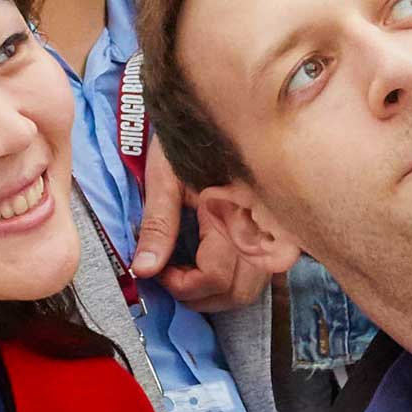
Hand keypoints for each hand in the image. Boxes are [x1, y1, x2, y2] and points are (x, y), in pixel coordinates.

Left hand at [132, 144, 289, 310]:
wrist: (214, 114)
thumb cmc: (185, 142)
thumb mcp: (165, 178)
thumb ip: (157, 225)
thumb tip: (144, 268)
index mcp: (233, 214)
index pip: (215, 276)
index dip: (182, 285)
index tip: (158, 272)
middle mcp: (260, 230)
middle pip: (237, 293)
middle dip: (199, 297)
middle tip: (169, 279)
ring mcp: (268, 234)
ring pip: (248, 289)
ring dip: (214, 294)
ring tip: (183, 275)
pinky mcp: (268, 234)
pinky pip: (254, 274)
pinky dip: (228, 281)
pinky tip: (203, 265)